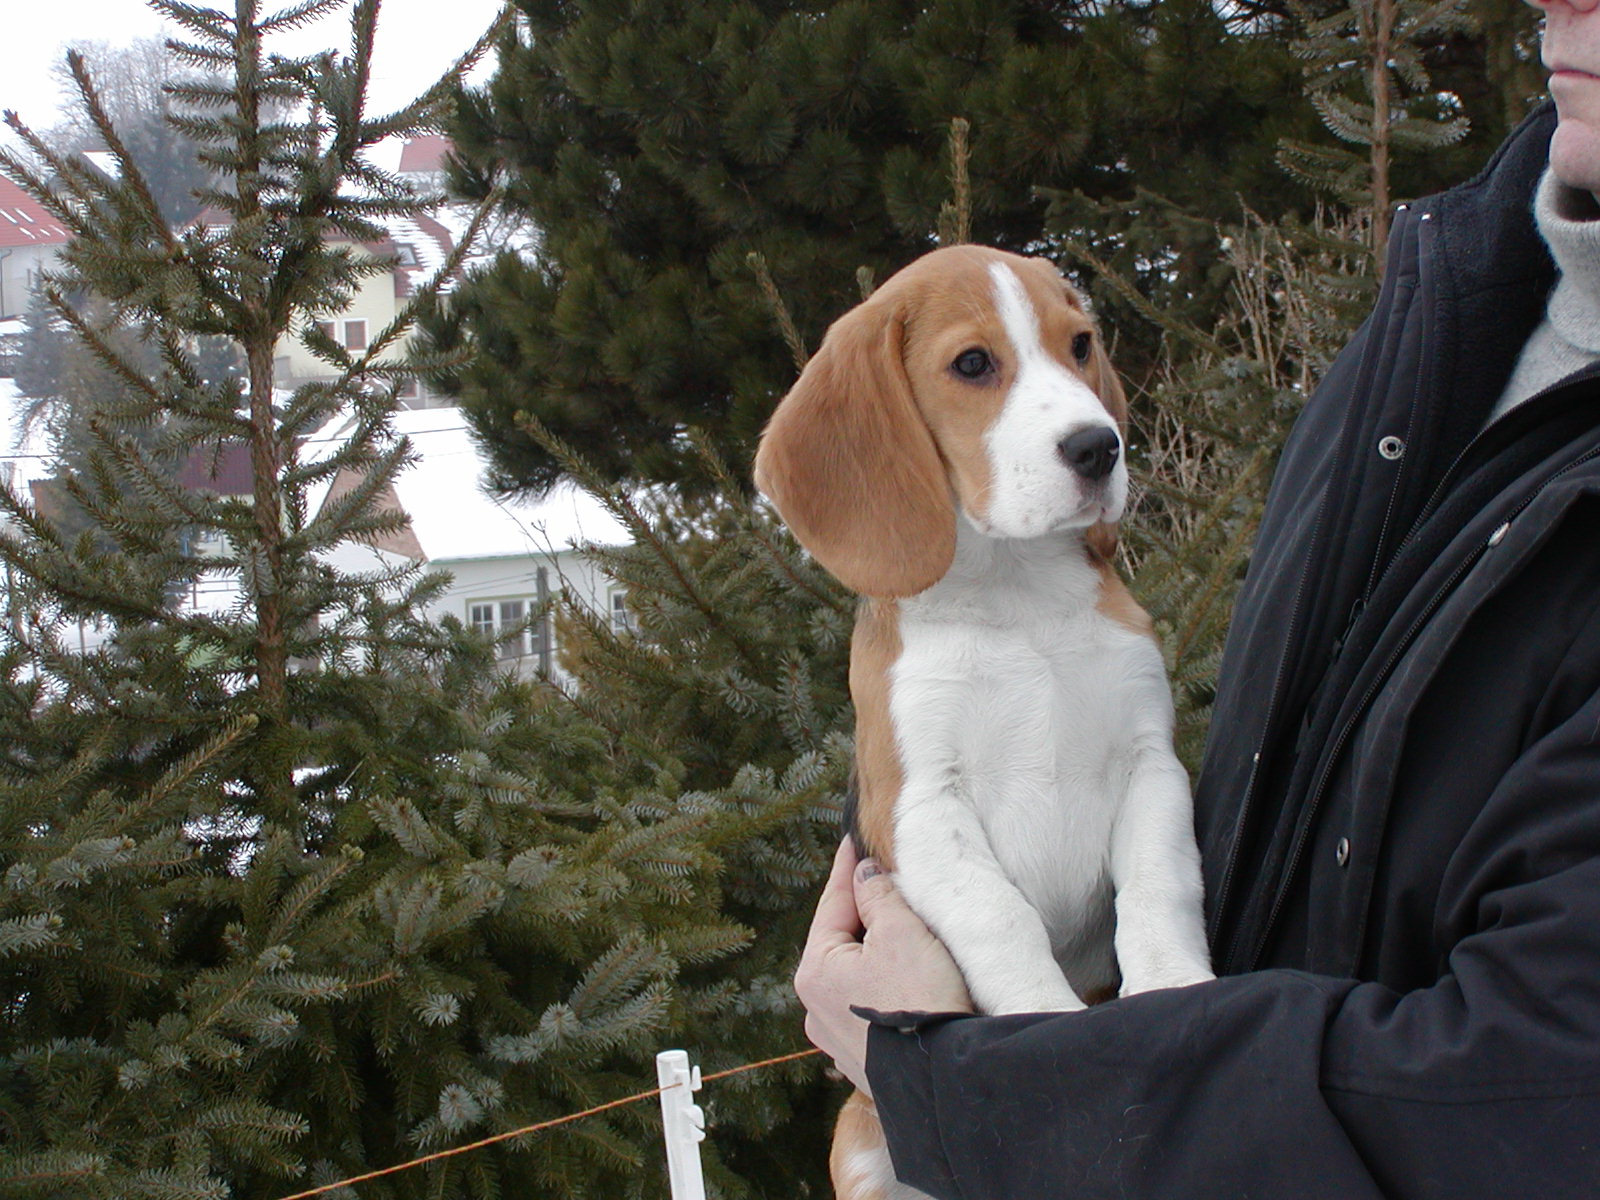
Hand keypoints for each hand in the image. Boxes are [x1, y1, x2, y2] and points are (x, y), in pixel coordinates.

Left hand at [793, 838, 973, 1095]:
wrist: (948, 1079)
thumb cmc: (921, 1001)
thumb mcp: (901, 932)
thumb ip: (878, 896)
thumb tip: (864, 875)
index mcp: (816, 971)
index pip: (832, 903)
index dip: (847, 868)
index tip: (853, 839)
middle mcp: (816, 1007)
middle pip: (843, 940)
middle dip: (865, 910)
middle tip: (885, 876)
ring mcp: (839, 1038)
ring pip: (857, 975)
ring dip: (877, 950)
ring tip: (902, 925)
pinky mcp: (866, 1060)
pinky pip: (871, 1006)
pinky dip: (886, 984)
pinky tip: (907, 976)